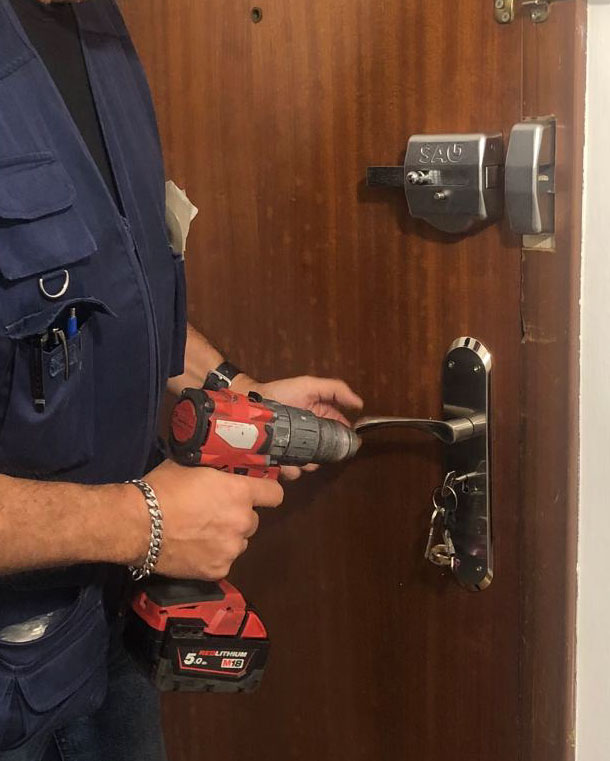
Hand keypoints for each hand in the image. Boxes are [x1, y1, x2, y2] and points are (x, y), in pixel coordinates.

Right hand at [139, 459, 283, 579]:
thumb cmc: (162, 490)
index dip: (266, 492)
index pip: (274, 494)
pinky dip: (213, 556)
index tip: (258, 493)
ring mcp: (231, 548)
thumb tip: (224, 467)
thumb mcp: (192, 466)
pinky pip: (223, 560)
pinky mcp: (218, 570)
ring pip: (238, 541)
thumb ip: (216, 470)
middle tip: (214, 512)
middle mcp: (242, 522)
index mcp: (240, 493)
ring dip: (227, 537)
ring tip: (200, 532)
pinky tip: (193, 548)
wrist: (137, 525)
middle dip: (238, 516)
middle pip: (252, 519)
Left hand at [232, 374, 363, 479]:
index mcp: (320, 419)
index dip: (344, 440)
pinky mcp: (279, 459)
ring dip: (307, 465)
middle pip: (325, 452)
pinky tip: (284, 463)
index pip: (339, 433)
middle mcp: (309, 436)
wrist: (252, 402)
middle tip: (317, 454)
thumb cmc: (280, 392)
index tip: (346, 445)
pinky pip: (289, 471)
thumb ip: (335, 390)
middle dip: (324, 456)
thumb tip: (359, 403)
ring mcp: (294, 448)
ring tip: (299, 459)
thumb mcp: (310, 385)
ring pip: (309, 465)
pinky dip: (289, 471)